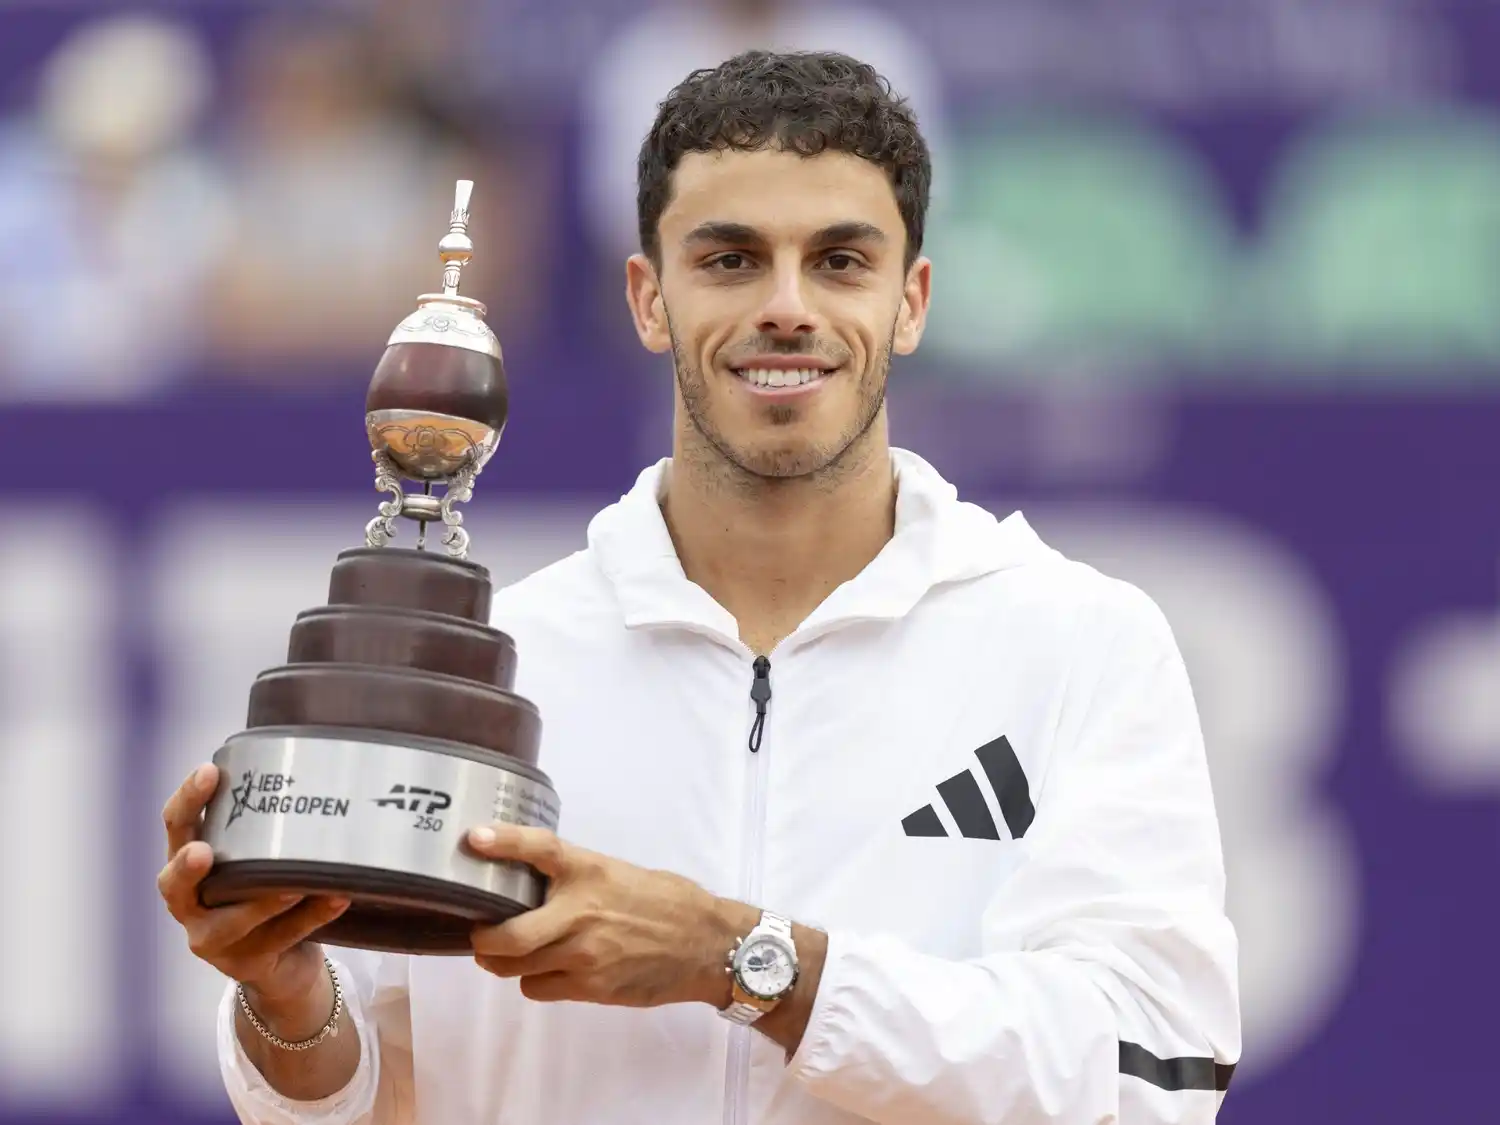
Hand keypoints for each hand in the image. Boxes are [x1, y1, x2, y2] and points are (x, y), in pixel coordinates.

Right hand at [157, 763, 349, 1007]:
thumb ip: (267, 830)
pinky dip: (312, 917)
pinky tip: (337, 897)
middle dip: (188, 866)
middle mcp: (189, 904)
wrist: (278, 965)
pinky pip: (281, 938)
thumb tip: (315, 769)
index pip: (176, 828)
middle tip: (203, 851)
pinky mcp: (246, 964)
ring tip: (293, 882)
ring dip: (264, 899)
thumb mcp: (255, 860)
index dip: (189, 800)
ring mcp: (213, 940)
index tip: (210, 770)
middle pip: (174, 883)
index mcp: (187, 865)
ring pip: (232, 920)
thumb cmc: (263, 893)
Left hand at [466, 824, 744, 1007]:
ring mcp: (584, 954)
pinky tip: (551, 971)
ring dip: (505, 962)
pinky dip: (536, 981)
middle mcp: (581, 912)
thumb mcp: (619, 873)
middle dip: (481, 940)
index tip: (473, 839)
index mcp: (590, 870)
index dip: (503, 842)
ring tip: (512, 954)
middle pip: (506, 936)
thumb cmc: (667, 902)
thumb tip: (532, 885)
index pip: (539, 848)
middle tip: (479, 934)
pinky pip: (537, 988)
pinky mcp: (591, 988)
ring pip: (514, 967)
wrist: (707, 945)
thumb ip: (577, 879)